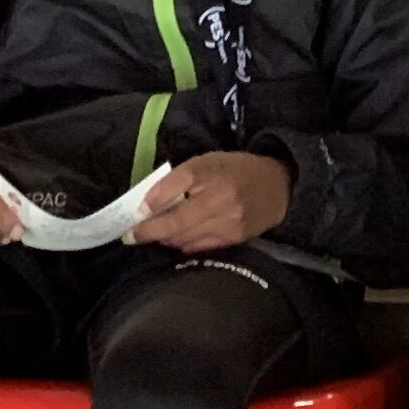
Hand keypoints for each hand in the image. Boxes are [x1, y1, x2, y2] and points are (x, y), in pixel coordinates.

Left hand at [127, 150, 294, 250]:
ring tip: (156, 234)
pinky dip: (183, 244)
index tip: (135, 214)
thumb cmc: (234, 170)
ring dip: (165, 239)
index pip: (177, 184)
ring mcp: (229, 221)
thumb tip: (147, 205)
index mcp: (213, 171)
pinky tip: (178, 238)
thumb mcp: (206, 161)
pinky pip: (198, 247)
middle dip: (150, 231)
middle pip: (177, 220)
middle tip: (132, 235)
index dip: (152, 201)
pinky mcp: (234, 239)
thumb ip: (178, 179)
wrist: (277, 186)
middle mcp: (221, 197)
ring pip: (185, 238)